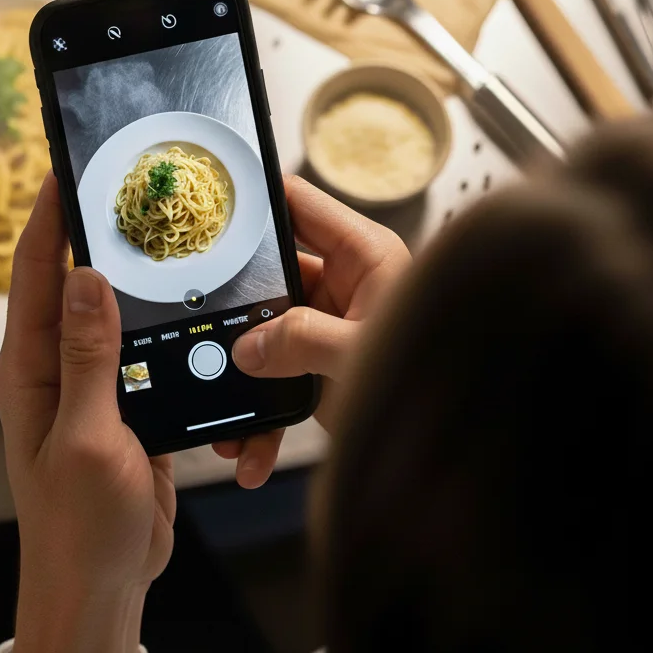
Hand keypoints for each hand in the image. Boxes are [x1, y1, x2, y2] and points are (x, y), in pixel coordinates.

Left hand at [0, 173, 175, 652]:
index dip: (47, 219)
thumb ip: (88, 358)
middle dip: (92, 232)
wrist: (100, 586)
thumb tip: (85, 277)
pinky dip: (157, 320)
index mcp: (31, 370)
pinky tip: (185, 301)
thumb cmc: (78, 526)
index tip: (65, 168)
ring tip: (162, 231)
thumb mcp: (86, 438)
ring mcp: (92, 386)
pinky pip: (139, 348)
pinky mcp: (126, 405)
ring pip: (110, 312)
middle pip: (72, 284)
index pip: (35, 276)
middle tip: (127, 188)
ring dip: (131, 275)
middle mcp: (56, 369)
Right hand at [214, 176, 410, 479]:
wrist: (463, 451)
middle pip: (268, 275)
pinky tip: (247, 454)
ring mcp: (329, 327)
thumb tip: (247, 349)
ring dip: (239, 372)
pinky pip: (278, 383)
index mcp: (363, 256)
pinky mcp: (321, 369)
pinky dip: (261, 421)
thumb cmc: (439, 383)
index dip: (255, 197)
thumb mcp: (361, 354)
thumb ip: (303, 340)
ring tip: (216, 401)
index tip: (208, 203)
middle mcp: (343, 286)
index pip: (300, 205)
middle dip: (232, 305)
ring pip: (266, 334)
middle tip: (190, 314)